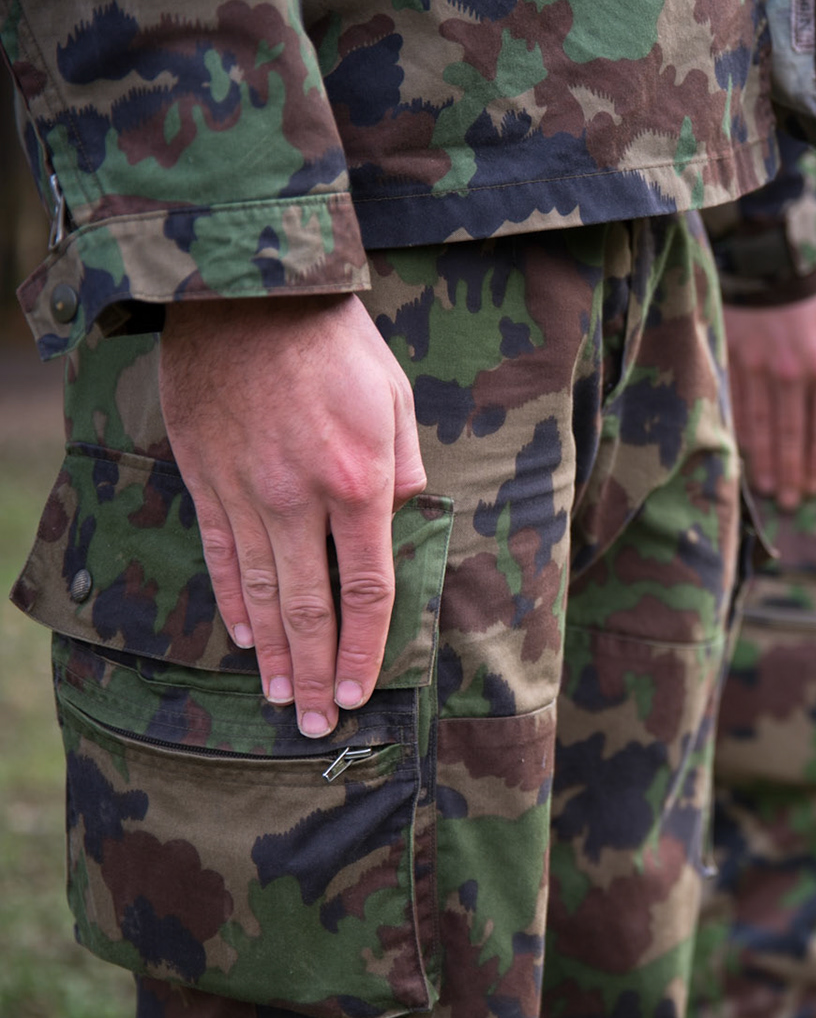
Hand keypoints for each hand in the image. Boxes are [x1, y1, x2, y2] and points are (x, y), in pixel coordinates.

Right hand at [160, 293, 424, 737]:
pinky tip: (246, 639)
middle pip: (309, 607)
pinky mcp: (206, 476)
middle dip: (319, 672)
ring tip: (284, 700)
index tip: (363, 691)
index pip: (367, 587)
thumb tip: (406, 522)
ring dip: (275, 654)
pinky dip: (232, 603)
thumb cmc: (338, 343)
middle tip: (321, 726)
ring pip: (259, 592)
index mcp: (358, 481)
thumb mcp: (396, 400)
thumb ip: (407, 470)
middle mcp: (298, 498)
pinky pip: (219, 554)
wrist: (248, 291)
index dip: (366, 647)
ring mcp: (245, 491)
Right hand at [725, 267, 815, 510]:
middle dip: (790, 471)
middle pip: (791, 435)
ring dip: (763, 460)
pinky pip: (735, 401)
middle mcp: (795, 375)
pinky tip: (737, 451)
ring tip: (766, 487)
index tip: (814, 486)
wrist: (777, 244)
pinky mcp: (733, 354)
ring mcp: (760, 367)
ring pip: (760, 424)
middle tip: (789, 501)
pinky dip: (737, 430)